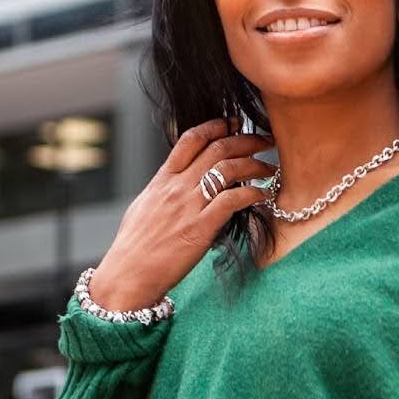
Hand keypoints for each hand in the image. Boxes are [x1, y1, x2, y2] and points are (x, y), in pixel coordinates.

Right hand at [88, 117, 274, 310]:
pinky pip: (233, 200)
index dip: (216, 126)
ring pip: (229, 169)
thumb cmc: (134, 247)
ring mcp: (189, 206)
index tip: (234, 123)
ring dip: (256, 164)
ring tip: (270, 168)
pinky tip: (263, 195)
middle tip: (265, 140)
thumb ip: (163, 190)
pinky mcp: (201, 228)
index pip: (191, 139)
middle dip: (246, 139)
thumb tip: (175, 180)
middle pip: (218, 148)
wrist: (128, 275)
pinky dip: (253, 192)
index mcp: (162, 180)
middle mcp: (176, 187)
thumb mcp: (144, 207)